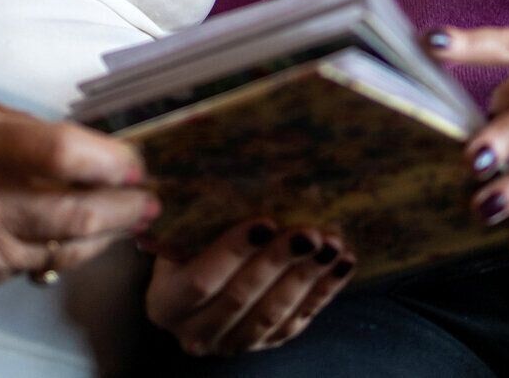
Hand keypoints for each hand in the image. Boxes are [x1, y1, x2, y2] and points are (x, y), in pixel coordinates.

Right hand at [0, 85, 156, 285]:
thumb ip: (19, 125)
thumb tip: (75, 143)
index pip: (66, 155)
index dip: (113, 159)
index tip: (138, 158)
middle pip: (76, 211)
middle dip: (125, 206)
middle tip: (153, 198)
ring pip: (62, 247)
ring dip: (105, 235)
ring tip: (133, 220)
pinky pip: (31, 264)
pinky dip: (64, 251)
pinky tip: (83, 237)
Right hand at [145, 219, 355, 356]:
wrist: (196, 278)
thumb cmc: (189, 243)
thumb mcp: (181, 232)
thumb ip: (195, 216)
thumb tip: (228, 166)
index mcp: (166, 303)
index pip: (201, 280)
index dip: (234, 252)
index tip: (265, 222)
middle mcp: (195, 331)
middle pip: (241, 297)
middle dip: (279, 262)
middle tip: (309, 234)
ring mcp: (233, 342)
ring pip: (272, 314)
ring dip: (307, 278)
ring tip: (331, 245)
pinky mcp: (266, 343)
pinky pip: (297, 320)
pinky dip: (323, 291)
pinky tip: (342, 263)